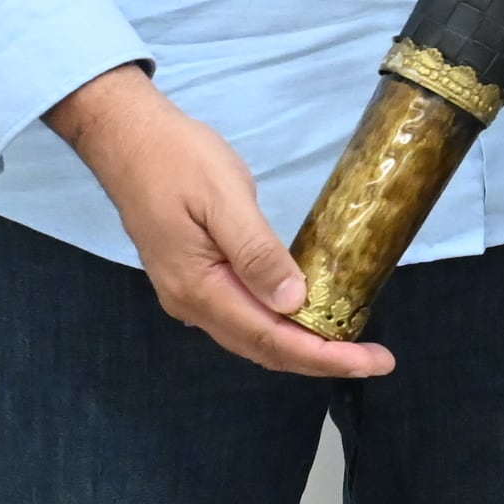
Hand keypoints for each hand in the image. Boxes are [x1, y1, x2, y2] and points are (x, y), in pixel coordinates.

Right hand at [44, 64, 395, 377]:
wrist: (126, 140)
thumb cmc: (177, 159)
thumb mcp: (225, 196)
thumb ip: (257, 251)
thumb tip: (293, 301)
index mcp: (199, 287)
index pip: (271, 338)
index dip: (324, 356)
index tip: (372, 363)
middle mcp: (191, 304)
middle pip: (264, 348)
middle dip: (322, 359)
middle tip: (377, 361)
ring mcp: (188, 295)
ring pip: (252, 338)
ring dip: (301, 347)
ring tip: (351, 347)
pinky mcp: (192, 279)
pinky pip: (241, 317)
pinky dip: (278, 328)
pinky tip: (306, 319)